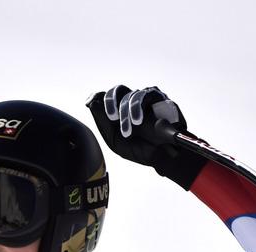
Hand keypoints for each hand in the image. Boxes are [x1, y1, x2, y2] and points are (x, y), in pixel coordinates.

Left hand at [86, 85, 204, 189]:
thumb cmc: (141, 150)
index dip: (100, 98)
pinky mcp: (160, 98)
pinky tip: (137, 121)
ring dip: (126, 113)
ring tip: (129, 131)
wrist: (164, 157)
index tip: (90, 102)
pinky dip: (137, 107)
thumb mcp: (115, 139)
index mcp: (122, 112)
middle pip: (118, 89)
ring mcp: (147, 99)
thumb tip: (90, 101)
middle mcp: (134, 103)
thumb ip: (102, 121)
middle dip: (111, 101)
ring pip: (130, 94)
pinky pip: (144, 94)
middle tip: (112, 117)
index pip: (108, 97)